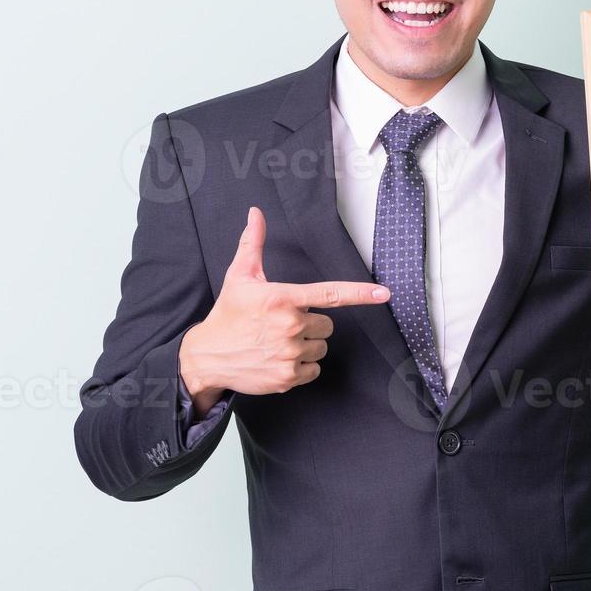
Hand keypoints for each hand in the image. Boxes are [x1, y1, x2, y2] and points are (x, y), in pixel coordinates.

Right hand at [179, 206, 389, 410]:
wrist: (206, 356)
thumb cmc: (228, 314)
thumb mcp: (239, 276)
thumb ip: (253, 243)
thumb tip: (256, 213)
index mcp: (282, 298)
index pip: (330, 294)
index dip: (360, 293)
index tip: (383, 293)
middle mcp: (289, 326)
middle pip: (327, 324)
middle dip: (311, 324)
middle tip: (283, 324)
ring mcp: (289, 354)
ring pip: (321, 348)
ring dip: (307, 346)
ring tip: (279, 342)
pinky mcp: (287, 377)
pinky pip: (313, 370)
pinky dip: (301, 367)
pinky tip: (279, 359)